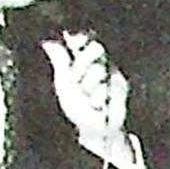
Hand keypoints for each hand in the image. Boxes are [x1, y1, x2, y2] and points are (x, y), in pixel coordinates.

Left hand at [41, 32, 129, 146]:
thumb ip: (61, 62)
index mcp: (85, 60)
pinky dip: (100, 97)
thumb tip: (47, 42)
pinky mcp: (121, 86)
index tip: (73, 43)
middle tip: (72, 79)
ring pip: (100, 68)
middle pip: (96, 48)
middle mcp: (101, 63)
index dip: (81, 39)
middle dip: (82, 63)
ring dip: (89, 86)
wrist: (93, 129)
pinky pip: (110, 83)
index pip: (86, 40)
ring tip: (88, 100)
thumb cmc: (77, 107)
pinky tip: (99, 105)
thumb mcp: (64, 83)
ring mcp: (112, 74)